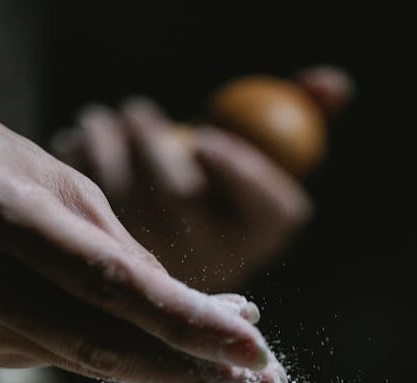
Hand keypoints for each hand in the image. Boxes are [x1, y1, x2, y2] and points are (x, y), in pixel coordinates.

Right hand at [0, 106, 285, 382]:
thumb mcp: (57, 181)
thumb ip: (122, 249)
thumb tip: (202, 311)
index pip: (109, 282)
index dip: (186, 322)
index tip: (253, 349)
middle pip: (102, 346)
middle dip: (193, 372)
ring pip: (89, 363)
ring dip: (172, 374)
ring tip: (239, 378)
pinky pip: (69, 357)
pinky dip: (129, 360)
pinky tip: (172, 358)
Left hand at [51, 67, 353, 290]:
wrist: (165, 225)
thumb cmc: (219, 175)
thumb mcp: (262, 145)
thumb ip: (301, 115)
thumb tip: (334, 84)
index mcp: (256, 238)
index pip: (268, 216)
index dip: (237, 178)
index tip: (207, 141)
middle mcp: (209, 262)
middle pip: (181, 202)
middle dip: (153, 144)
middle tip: (138, 111)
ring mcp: (154, 263)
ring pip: (124, 193)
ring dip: (110, 140)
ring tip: (109, 121)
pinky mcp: (106, 253)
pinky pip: (88, 195)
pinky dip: (82, 158)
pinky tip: (88, 144)